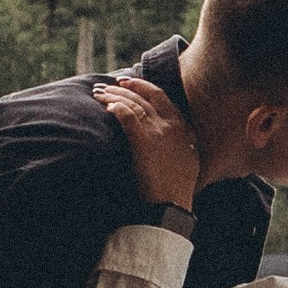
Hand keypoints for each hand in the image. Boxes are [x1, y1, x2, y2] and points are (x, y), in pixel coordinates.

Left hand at [92, 74, 199, 212]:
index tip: (128, 83)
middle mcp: (172, 125)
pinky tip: (107, 107)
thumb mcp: (188, 159)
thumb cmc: (176, 188)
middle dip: (125, 86)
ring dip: (114, 96)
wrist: (170, 205)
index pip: (161, 96)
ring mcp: (158, 132)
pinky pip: (127, 116)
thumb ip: (180, 142)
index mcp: (184, 127)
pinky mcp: (143, 142)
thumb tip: (166, 135)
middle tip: (109, 84)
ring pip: (133, 104)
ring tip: (99, 94)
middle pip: (145, 96)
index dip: (143, 86)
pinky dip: (116, 108)